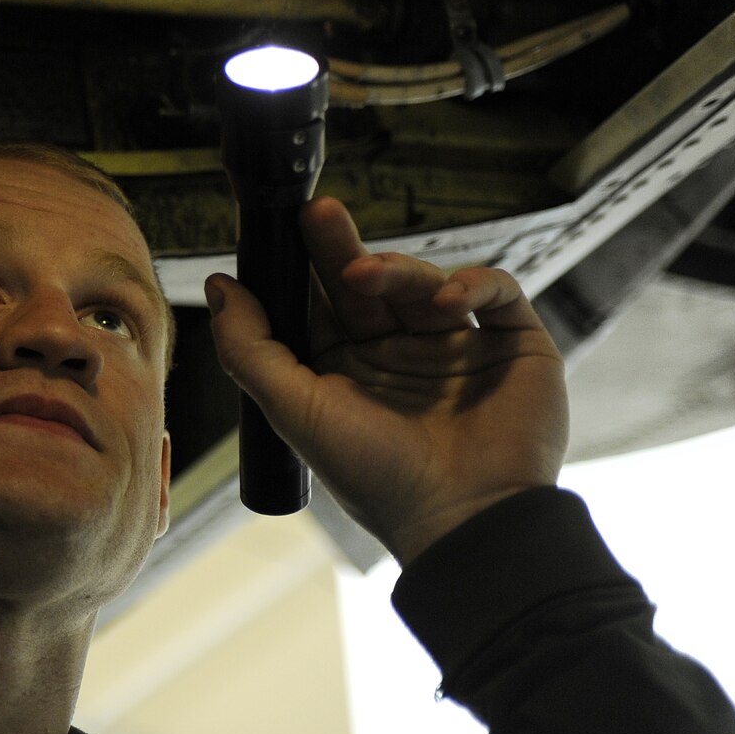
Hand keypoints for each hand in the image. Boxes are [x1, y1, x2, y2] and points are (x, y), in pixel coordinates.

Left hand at [206, 197, 568, 564]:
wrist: (464, 520)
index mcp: (349, 368)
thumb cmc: (375, 476)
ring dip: (397, 270)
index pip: (323, 301)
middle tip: (316, 214)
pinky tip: (447, 300)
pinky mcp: (515, 345)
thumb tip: (219, 284)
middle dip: (339, 247)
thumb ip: (250, 348)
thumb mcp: (295, 410)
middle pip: (369, 282)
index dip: (304, 267)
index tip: (280, 230)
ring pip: (425, 282)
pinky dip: (473, 284)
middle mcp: (401, 353)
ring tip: (366, 274)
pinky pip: (496, 292)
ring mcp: (458, 347)